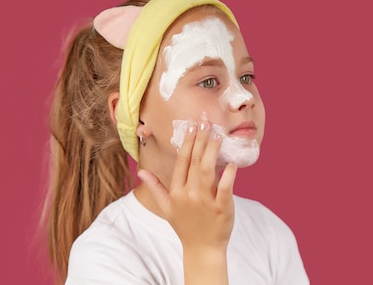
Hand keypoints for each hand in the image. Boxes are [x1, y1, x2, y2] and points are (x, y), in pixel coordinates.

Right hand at [137, 120, 237, 251]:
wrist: (202, 249)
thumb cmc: (185, 226)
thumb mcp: (167, 208)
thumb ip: (156, 188)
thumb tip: (141, 172)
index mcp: (176, 192)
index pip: (181, 162)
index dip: (186, 143)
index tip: (191, 127)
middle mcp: (189, 194)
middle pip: (194, 162)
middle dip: (200, 140)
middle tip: (205, 122)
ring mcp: (206, 201)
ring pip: (208, 171)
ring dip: (212, 151)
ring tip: (217, 135)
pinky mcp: (222, 208)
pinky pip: (226, 189)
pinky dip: (229, 176)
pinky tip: (231, 163)